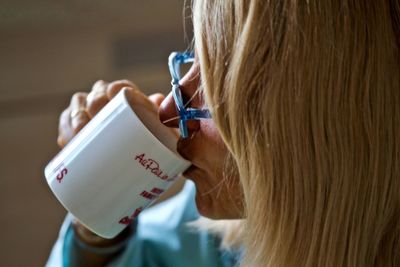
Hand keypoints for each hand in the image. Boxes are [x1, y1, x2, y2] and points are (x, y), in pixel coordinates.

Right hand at [56, 79, 165, 243]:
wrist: (125, 174)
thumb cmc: (145, 149)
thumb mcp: (157, 139)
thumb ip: (165, 128)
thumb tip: (170, 117)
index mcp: (126, 100)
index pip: (119, 88)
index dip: (115, 89)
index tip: (115, 95)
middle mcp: (105, 103)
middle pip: (95, 97)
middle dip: (94, 105)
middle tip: (101, 122)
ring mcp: (88, 116)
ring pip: (77, 109)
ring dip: (76, 119)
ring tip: (80, 134)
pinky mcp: (74, 131)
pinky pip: (65, 126)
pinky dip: (65, 131)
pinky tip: (67, 140)